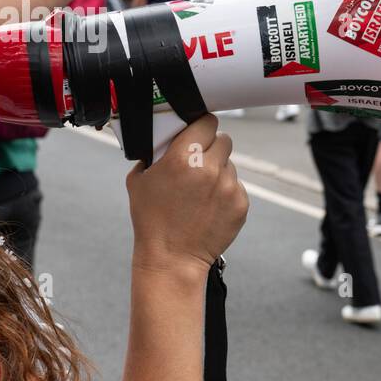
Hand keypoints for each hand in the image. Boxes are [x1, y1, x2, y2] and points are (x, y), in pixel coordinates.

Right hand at [128, 115, 248, 274]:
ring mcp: (228, 187)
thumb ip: (153, 154)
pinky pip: (235, 186)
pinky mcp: (240, 203)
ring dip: (218, 171)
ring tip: (201, 190)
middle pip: (224, 140)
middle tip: (200, 160)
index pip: (207, 122)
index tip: (199, 131)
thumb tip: (162, 140)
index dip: (202, 126)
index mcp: (184, 157)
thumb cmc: (152, 220)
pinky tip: (209, 206)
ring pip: (230, 165)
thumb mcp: (139, 180)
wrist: (172, 257)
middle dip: (212, 147)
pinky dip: (225, 192)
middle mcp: (210, 168)